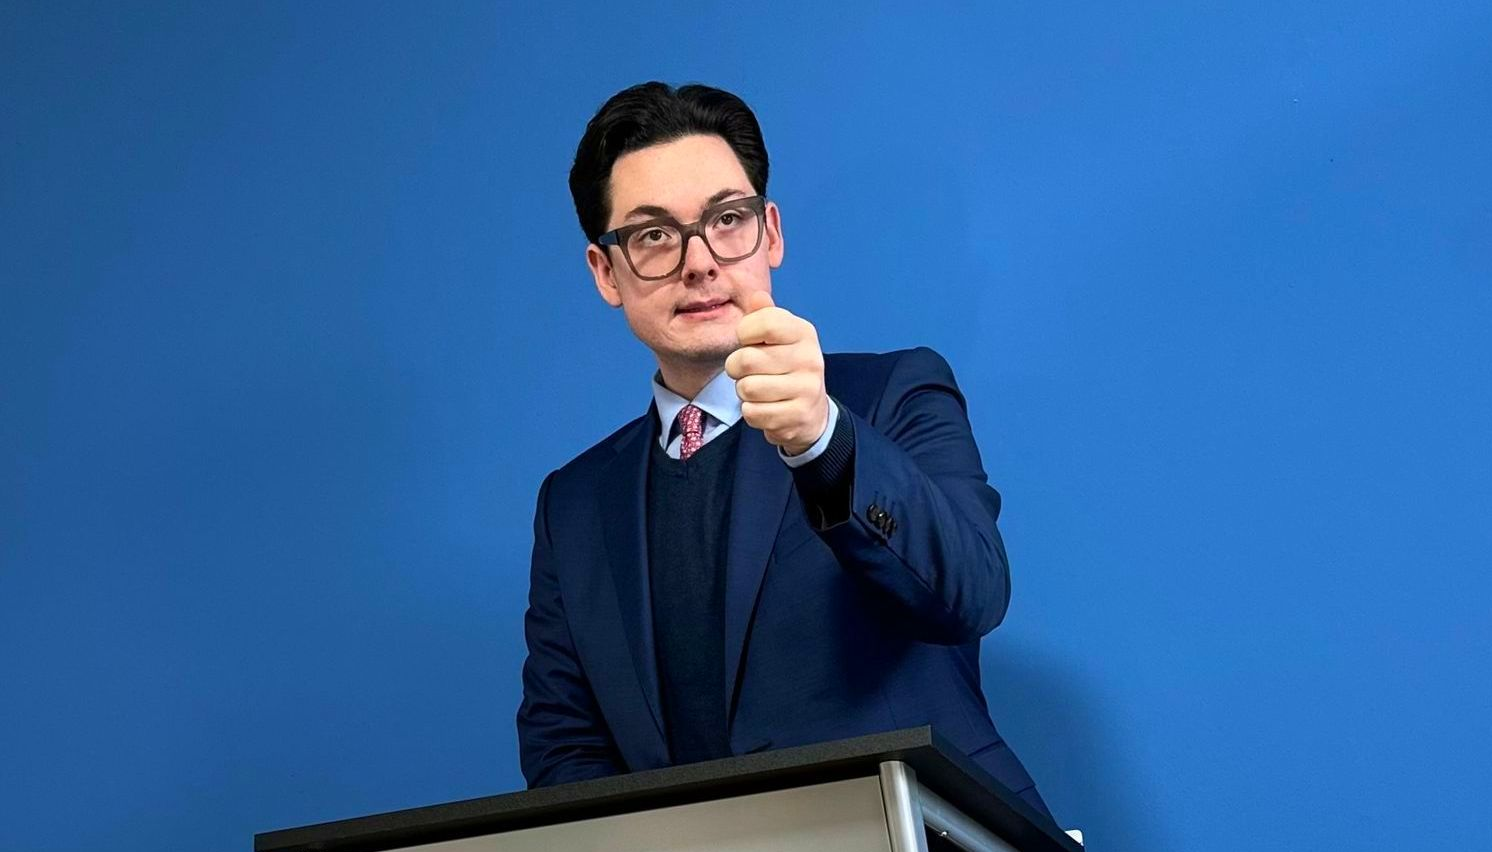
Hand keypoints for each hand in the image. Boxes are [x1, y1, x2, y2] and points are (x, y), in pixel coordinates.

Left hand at [724, 290, 830, 455]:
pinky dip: (751, 412)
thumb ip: (765, 316)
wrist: (811, 411)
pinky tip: (765, 407)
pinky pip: (752, 412)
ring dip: (743, 391)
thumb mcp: (779, 337)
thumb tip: (756, 296)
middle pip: (746, 359)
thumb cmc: (786, 367)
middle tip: (746, 371)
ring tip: (758, 389)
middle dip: (736, 368)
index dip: (744, 332)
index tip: (748, 341)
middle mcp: (810, 358)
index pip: (765, 322)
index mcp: (804, 332)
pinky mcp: (797, 416)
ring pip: (747, 388)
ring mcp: (806, 389)